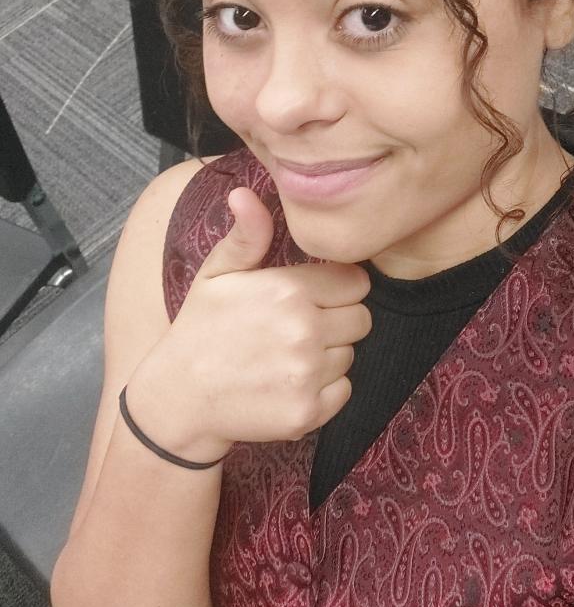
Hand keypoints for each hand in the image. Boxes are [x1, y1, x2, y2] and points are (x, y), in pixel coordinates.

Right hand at [128, 186, 371, 459]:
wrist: (179, 399)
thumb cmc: (200, 330)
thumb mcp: (216, 275)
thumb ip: (247, 236)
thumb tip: (245, 193)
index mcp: (289, 291)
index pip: (356, 283)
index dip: (336, 289)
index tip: (310, 299)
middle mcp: (304, 331)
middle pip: (361, 320)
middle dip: (337, 322)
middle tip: (296, 330)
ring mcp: (307, 374)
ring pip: (351, 355)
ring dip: (328, 356)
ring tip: (286, 357)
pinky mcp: (308, 412)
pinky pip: (343, 391)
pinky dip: (324, 390)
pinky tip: (289, 383)